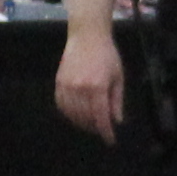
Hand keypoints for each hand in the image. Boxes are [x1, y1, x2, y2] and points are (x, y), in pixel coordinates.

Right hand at [51, 22, 123, 138]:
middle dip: (95, 127)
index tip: (110, 140)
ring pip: (72, 114)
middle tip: (101, 129)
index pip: (101, 117)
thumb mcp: (118, 76)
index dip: (105, 132)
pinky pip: (61, 105)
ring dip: (81, 123)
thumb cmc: (107, 54)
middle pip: (86, 118)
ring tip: (90, 123)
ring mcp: (67, 85)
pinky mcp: (58, 82)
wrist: (87, 35)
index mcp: (97, 87)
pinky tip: (76, 115)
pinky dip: (68, 113)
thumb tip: (117, 120)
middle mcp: (80, 88)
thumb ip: (117, 100)